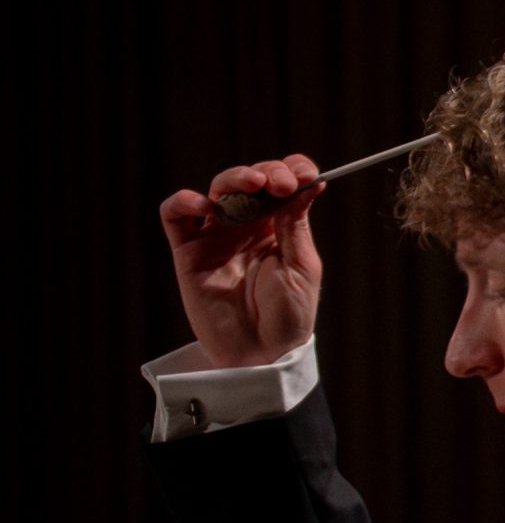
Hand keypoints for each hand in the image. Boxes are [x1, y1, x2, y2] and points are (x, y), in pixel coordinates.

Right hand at [157, 155, 325, 367]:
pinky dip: (185, 202)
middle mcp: (247, 226)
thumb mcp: (302, 267)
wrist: (262, 353)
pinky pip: (175, 216)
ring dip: (234, 179)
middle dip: (267, 172)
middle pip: (251, 180)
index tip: (305, 173)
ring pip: (217, 190)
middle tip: (280, 183)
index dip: (291, 170)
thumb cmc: (288, 315)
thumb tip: (311, 182)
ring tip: (253, 186)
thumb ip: (297, 224)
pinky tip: (206, 206)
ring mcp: (216, 236)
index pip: (282, 185)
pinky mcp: (188, 252)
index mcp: (279, 227)